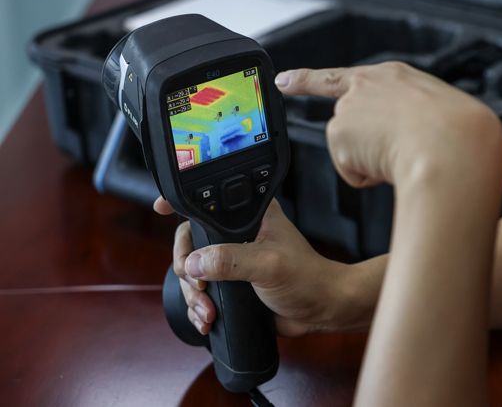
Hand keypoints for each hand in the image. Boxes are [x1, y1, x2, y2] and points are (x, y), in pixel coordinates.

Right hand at [154, 196, 366, 336]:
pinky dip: (199, 307)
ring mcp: (232, 260)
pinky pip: (202, 293)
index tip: (160, 208)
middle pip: (191, 241)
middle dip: (186, 267)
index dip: (182, 204)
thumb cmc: (306, 278)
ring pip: (192, 271)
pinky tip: (207, 319)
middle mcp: (238, 234)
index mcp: (249, 216)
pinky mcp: (231, 284)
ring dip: (193, 294)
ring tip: (207, 311)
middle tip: (198, 286)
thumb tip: (195, 263)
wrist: (321, 309)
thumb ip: (231, 260)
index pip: (209, 203)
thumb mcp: (268, 264)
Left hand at [275, 62, 501, 190]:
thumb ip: (408, 121)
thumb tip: (390, 149)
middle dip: (358, 145)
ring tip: (406, 154)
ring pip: (355, 152)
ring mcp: (350, 107)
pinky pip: (353, 172)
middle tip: (395, 151)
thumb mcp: (437, 114)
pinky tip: (391, 164)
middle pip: (347, 124)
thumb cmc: (457, 132)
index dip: (307, 79)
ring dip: (375, 162)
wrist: (451, 142)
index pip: (343, 76)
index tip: (283, 80)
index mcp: (395, 77)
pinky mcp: (339, 131)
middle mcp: (366, 85)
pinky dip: (369, 177)